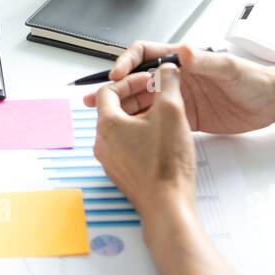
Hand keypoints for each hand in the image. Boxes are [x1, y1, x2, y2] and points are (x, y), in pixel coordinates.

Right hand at [83, 41, 274, 135]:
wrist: (272, 104)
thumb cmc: (255, 80)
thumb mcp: (229, 69)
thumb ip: (206, 61)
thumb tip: (185, 51)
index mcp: (184, 60)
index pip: (145, 54)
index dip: (126, 61)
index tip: (115, 75)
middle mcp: (178, 77)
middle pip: (137, 79)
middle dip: (114, 87)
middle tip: (95, 99)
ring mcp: (179, 98)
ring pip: (142, 100)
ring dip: (122, 107)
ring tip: (104, 117)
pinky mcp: (185, 117)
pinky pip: (155, 119)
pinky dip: (139, 124)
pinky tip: (128, 132)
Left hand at [93, 63, 196, 215]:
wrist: (167, 205)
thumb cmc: (166, 164)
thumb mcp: (172, 111)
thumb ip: (168, 83)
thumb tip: (166, 69)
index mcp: (107, 125)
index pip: (109, 91)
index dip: (130, 81)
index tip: (149, 81)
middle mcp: (102, 142)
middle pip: (114, 109)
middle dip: (137, 97)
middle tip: (158, 95)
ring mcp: (111, 160)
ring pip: (121, 128)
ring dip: (140, 116)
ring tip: (164, 115)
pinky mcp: (122, 173)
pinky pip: (126, 146)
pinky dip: (141, 135)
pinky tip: (162, 138)